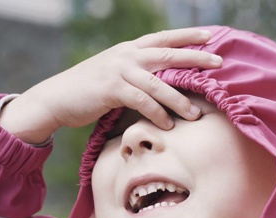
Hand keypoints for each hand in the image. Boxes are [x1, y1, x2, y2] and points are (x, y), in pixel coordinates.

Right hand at [0, 28, 221, 143]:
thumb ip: (136, 74)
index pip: (163, 38)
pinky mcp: (111, 88)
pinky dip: (157, 113)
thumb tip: (161, 84)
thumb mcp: (115, 74)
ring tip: (195, 114)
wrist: (56, 98)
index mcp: (129, 50)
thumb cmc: (88, 91)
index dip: (186, 36)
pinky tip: (167, 125)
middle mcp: (126, 55)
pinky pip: (142, 101)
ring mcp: (118, 70)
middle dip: (195, 58)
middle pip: (167, 54)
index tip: (209, 36)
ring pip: (158, 83)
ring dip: (179, 100)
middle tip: (219, 63)